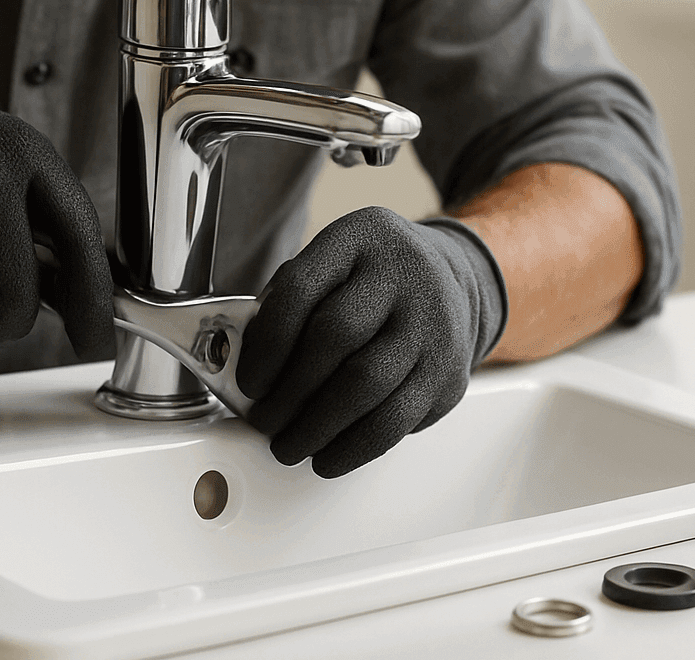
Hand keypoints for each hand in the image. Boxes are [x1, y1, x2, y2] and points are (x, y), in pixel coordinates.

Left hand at [237, 206, 507, 477]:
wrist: (449, 280)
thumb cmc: (369, 280)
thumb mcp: (330, 265)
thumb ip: (288, 305)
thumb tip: (245, 369)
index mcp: (359, 238)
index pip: (302, 288)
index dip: (268, 343)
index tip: (248, 382)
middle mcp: (403, 274)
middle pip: (335, 338)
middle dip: (289, 392)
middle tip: (264, 422)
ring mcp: (433, 323)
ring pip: (368, 385)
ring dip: (318, 427)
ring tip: (289, 446)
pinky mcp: (449, 370)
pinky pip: (398, 419)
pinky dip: (355, 447)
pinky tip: (330, 456)